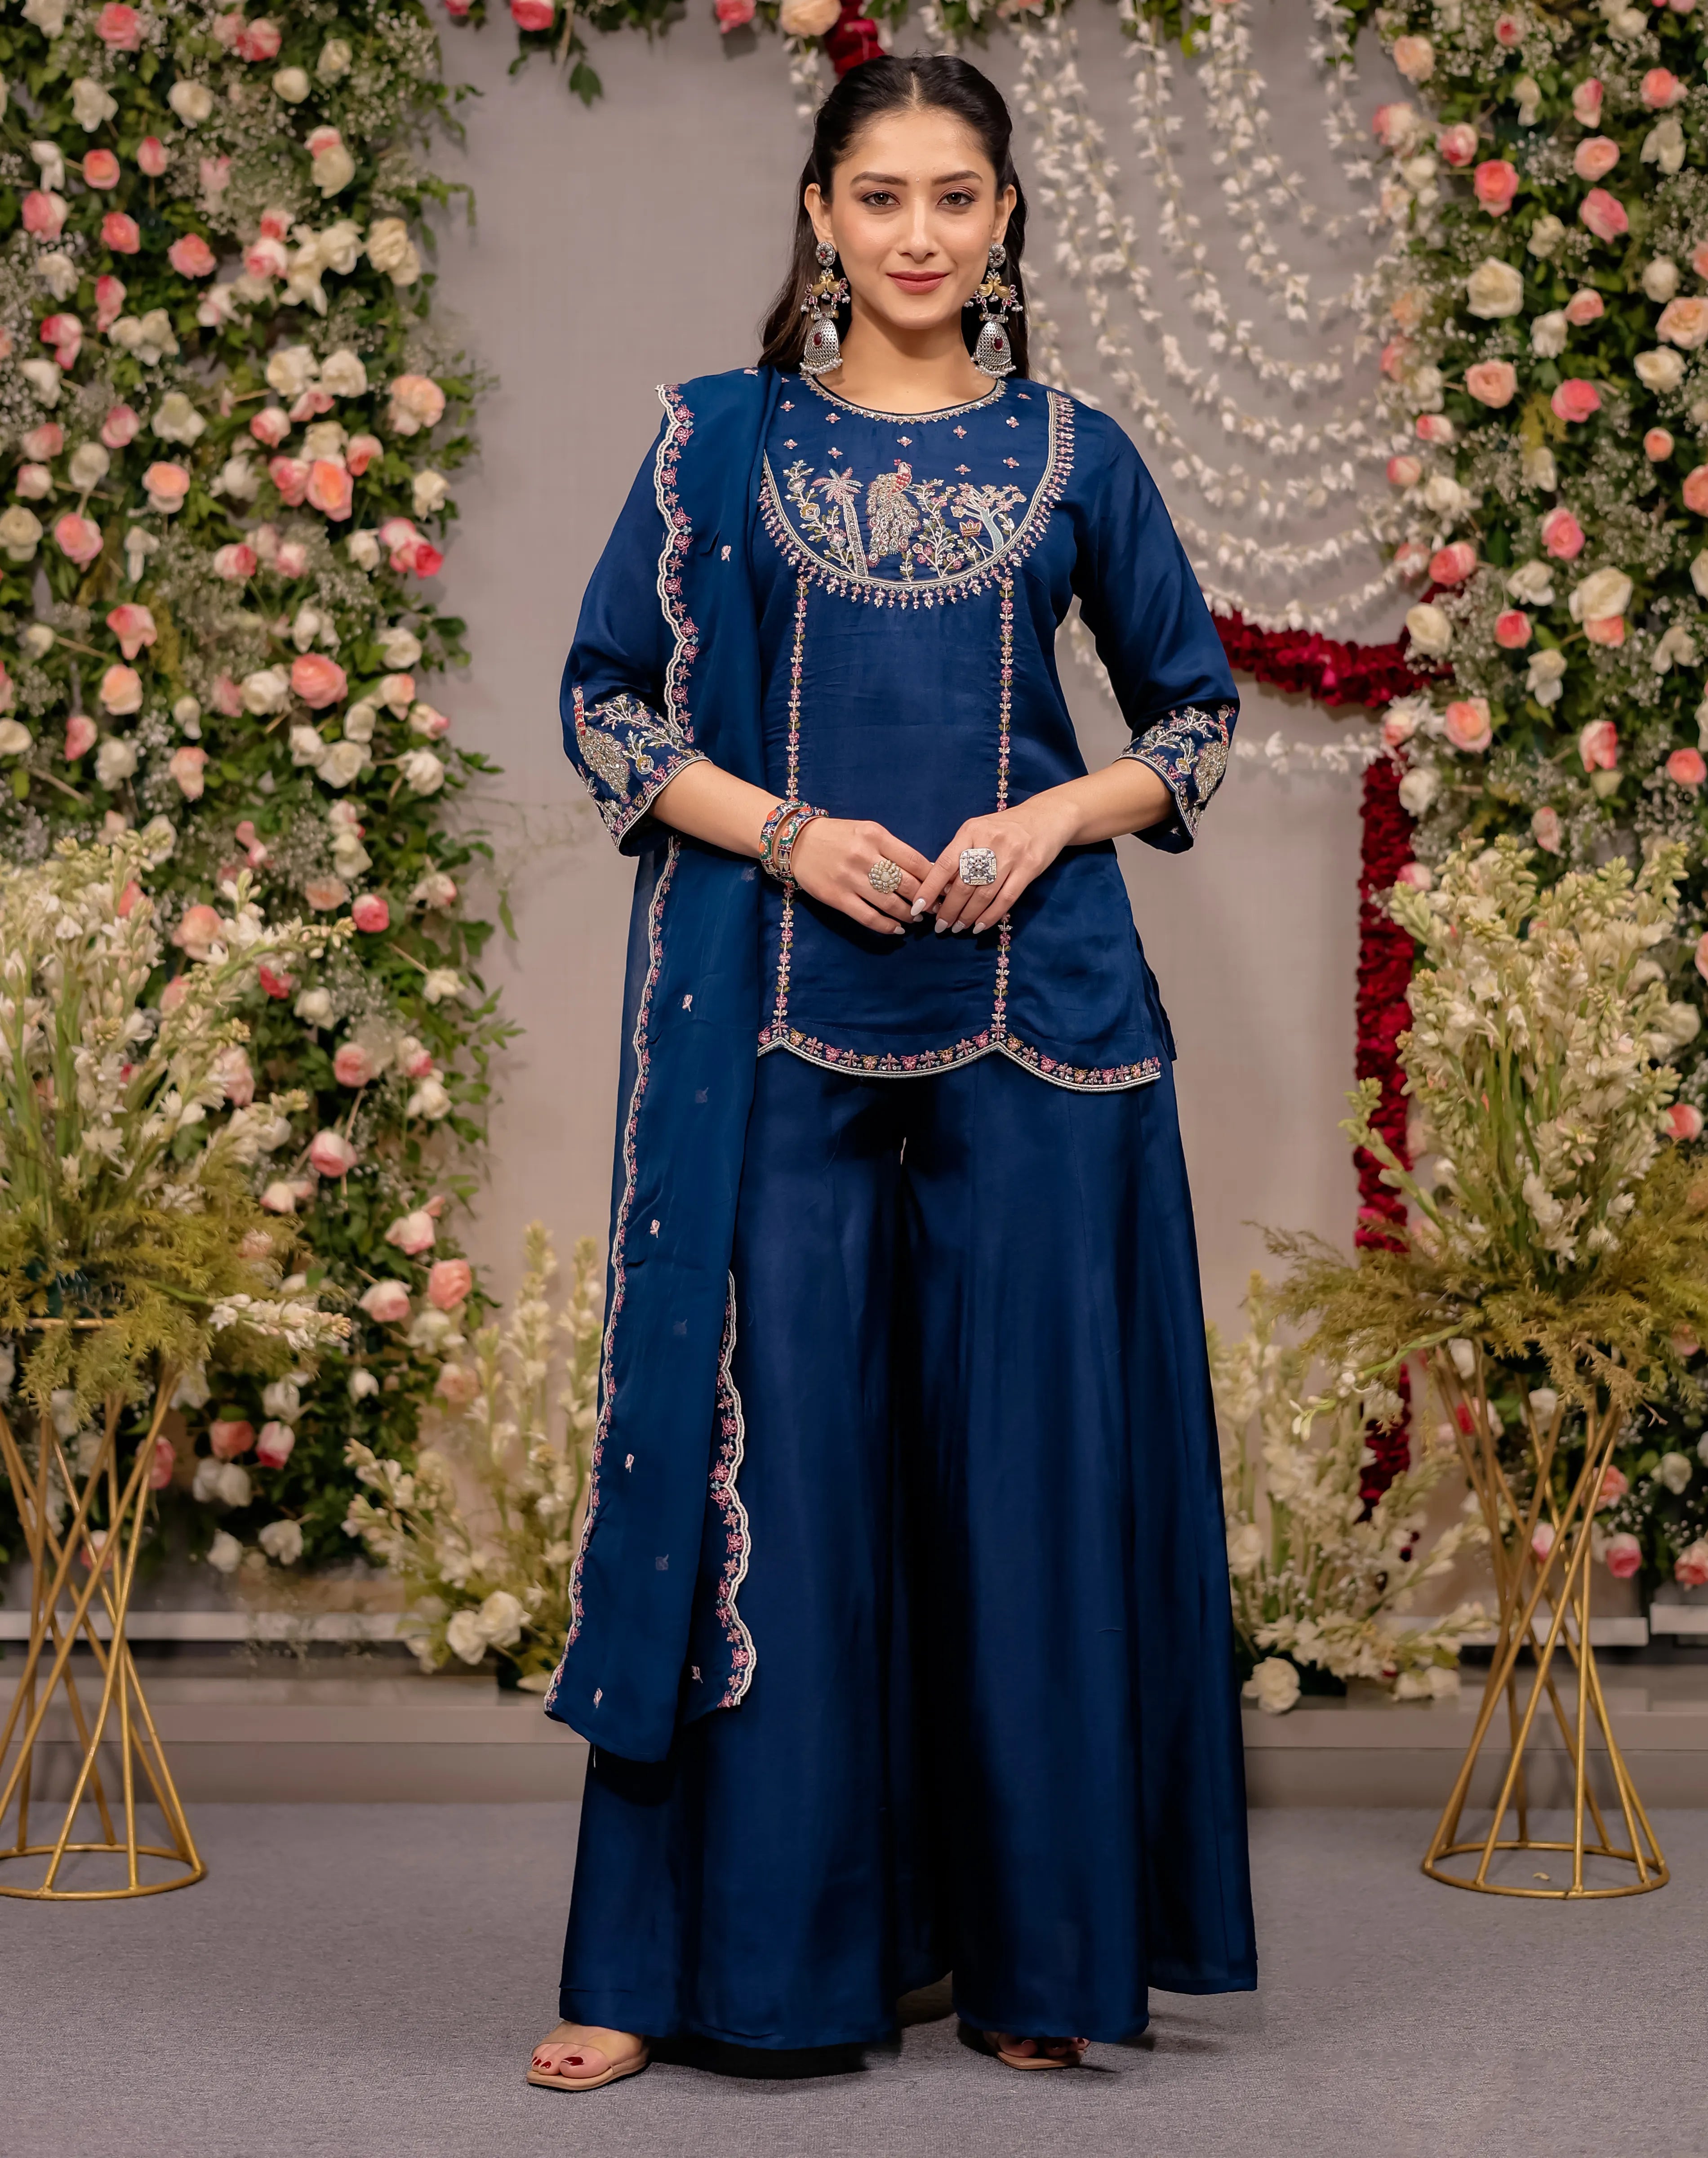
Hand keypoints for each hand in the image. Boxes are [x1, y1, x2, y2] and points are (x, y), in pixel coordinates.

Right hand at [788, 817, 933, 934]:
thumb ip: (894, 850)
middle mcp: (863, 856)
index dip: (933, 879)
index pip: (914, 861)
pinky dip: (886, 926)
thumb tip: (926, 872)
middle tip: (933, 908)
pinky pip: (868, 917)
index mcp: (875, 835)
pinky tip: (897, 929)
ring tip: (916, 919)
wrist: (796, 842)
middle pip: (905, 884)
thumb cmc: (838, 836)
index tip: (943, 890)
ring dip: (908, 915)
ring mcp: (849, 878)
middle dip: (924, 900)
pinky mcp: (836, 897)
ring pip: (889, 903)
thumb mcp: (868, 832)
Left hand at [911, 797, 1076, 935]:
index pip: (945, 864)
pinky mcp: (1029, 868)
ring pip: (984, 894)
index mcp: (971, 831)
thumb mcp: (978, 832)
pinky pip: (1006, 899)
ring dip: (968, 915)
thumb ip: (959, 855)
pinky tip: (980, 925)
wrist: (1046, 817)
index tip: (918, 907)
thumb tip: (937, 887)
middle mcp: (989, 842)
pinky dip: (991, 915)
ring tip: (958, 927)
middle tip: (941, 925)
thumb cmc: (1004, 828)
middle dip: (949, 909)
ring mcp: (1011, 855)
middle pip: (964, 884)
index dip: (930, 888)